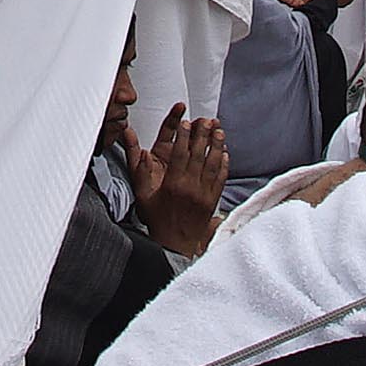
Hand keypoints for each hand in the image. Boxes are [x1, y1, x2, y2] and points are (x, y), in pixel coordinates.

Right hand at [128, 105, 229, 259]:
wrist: (174, 245)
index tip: (186, 122)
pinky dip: (223, 164)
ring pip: (213, 164)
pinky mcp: (212, 200)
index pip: (180, 153)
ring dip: (217, 145)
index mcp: (173, 184)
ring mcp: (204, 194)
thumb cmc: (158, 220)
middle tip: (207, 120)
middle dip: (203, 135)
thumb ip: (140, 171)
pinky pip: (220, 178)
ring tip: (219, 131)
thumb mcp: (143, 196)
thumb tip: (141, 152)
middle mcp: (190, 187)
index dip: (184, 136)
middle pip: (199, 155)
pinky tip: (225, 153)